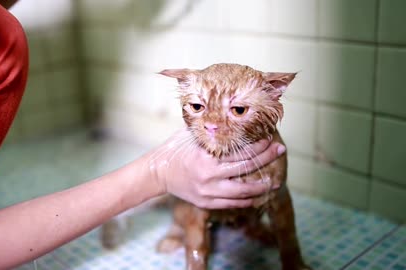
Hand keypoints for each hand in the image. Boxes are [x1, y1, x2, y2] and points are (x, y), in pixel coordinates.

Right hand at [147, 128, 285, 208]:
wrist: (157, 172)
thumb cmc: (174, 149)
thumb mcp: (190, 134)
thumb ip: (209, 129)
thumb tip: (228, 115)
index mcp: (206, 156)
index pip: (239, 151)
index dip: (258, 146)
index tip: (271, 139)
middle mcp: (208, 175)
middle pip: (245, 169)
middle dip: (266, 159)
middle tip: (280, 151)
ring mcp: (207, 191)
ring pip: (242, 192)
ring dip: (261, 186)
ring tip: (274, 181)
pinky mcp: (205, 202)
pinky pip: (231, 204)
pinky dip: (246, 200)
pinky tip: (256, 196)